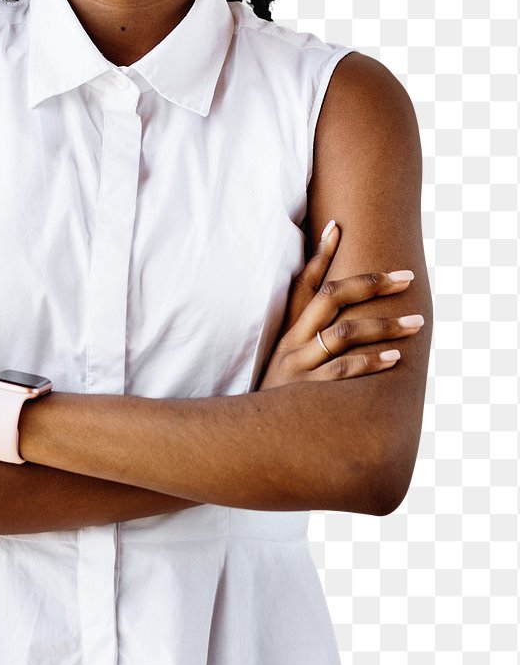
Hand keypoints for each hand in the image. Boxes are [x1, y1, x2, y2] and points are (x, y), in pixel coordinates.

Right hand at [258, 220, 423, 390]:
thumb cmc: (276, 395)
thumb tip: (333, 317)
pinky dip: (371, 363)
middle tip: (406, 277)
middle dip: (371, 283)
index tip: (339, 227)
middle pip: (331, 297)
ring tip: (416, 323)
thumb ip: (304, 336)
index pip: (304, 281)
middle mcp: (293, 341)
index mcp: (286, 328)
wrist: (248, 437)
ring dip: (384, 326)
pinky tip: (395, 359)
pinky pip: (344, 371)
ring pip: (344, 333)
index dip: (320, 253)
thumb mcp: (282, 360)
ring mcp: (300, 365)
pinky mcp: (309, 393)